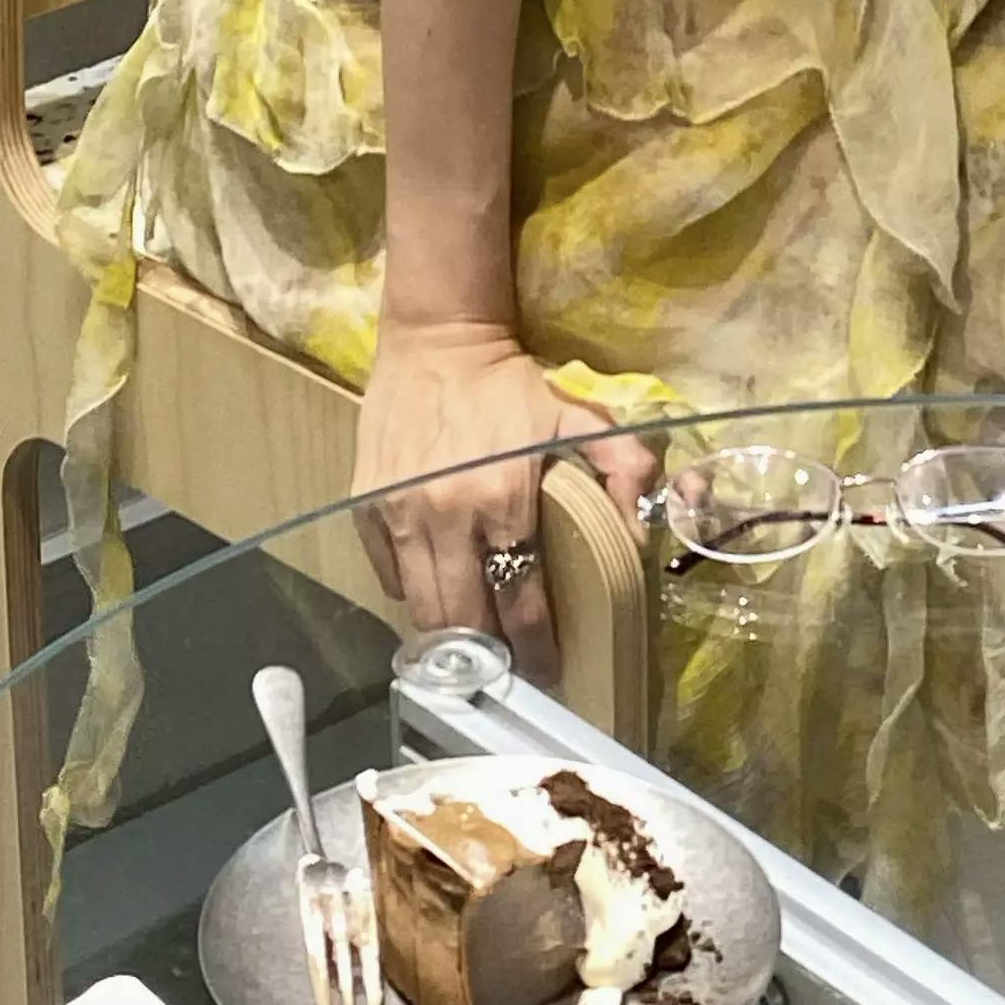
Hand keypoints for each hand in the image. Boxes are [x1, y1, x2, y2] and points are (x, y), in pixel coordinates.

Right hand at [352, 320, 658, 683]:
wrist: (437, 335)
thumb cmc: (510, 383)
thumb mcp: (578, 414)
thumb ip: (622, 467)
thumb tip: (639, 536)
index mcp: (502, 498)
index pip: (519, 598)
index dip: (535, 645)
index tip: (548, 669)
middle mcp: (445, 515)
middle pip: (464, 618)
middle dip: (489, 653)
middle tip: (510, 665)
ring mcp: (399, 513)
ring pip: (421, 608)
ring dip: (448, 635)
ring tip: (472, 645)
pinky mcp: (365, 507)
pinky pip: (387, 575)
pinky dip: (411, 593)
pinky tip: (435, 591)